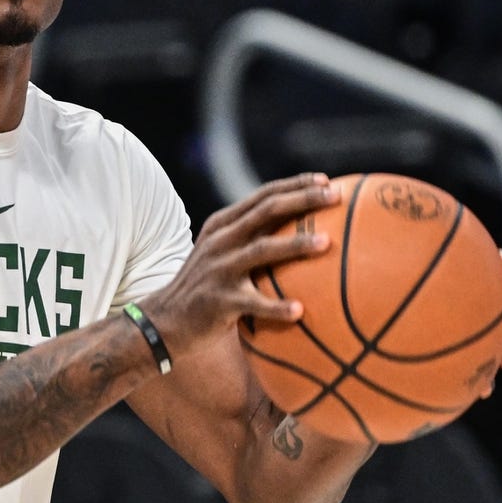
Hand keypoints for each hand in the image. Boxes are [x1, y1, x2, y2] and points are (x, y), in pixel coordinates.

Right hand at [139, 172, 338, 362]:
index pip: (263, 196)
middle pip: (266, 212)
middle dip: (303, 200)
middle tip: (335, 197)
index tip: (326, 181)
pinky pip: (252, 304)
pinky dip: (276, 307)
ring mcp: (218, 270)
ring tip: (327, 243)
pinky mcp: (218, 301)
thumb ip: (249, 238)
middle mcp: (220, 241)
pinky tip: (300, 311)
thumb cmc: (207, 287)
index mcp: (223, 225)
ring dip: (295, 245)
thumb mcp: (220, 253)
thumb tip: (301, 231)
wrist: (165, 321)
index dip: (295, 185)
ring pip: (261, 251)